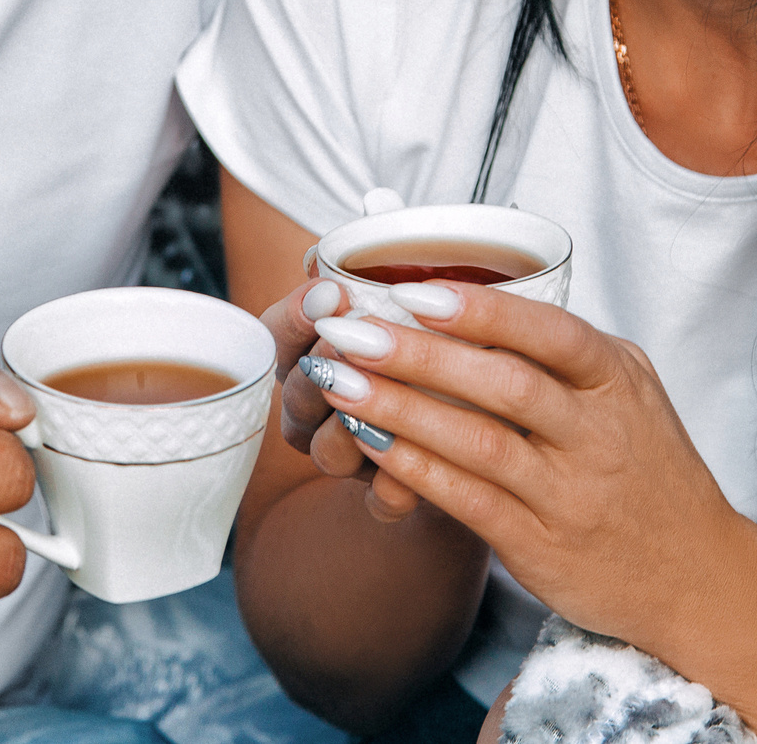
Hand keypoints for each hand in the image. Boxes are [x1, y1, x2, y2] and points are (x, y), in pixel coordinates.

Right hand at [255, 276, 425, 519]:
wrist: (479, 411)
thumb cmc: (429, 335)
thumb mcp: (405, 297)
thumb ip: (368, 277)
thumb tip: (323, 256)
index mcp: (311, 354)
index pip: (277, 335)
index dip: (295, 317)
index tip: (330, 291)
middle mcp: (320, 409)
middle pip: (297, 396)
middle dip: (323, 366)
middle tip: (350, 339)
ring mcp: (350, 455)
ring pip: (327, 453)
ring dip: (346, 432)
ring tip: (375, 411)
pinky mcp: (388, 494)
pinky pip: (379, 501)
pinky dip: (393, 488)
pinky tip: (413, 475)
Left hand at [294, 283, 739, 651]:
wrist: (697, 578)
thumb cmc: (651, 472)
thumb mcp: (633, 396)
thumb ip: (570, 353)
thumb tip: (484, 301)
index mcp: (619, 384)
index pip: (554, 335)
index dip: (485, 311)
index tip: (416, 290)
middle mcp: (599, 437)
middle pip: (505, 386)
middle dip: (420, 355)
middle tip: (350, 332)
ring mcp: (570, 495)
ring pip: (478, 444)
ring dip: (401, 410)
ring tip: (339, 382)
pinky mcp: (541, 546)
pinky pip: (468, 502)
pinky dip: (414, 470)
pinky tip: (368, 443)